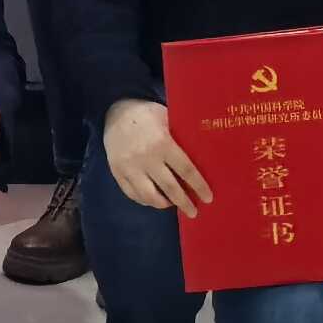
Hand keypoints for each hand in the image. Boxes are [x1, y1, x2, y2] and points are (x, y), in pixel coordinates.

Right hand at [100, 97, 206, 217]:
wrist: (115, 111)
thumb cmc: (147, 114)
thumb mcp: (167, 118)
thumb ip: (181, 137)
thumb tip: (202, 155)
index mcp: (162, 143)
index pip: (186, 170)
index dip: (198, 186)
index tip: (208, 198)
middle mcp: (146, 158)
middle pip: (169, 187)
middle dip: (184, 202)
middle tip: (193, 212)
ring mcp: (130, 167)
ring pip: (149, 196)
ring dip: (164, 204)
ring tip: (172, 204)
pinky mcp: (117, 172)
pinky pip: (132, 194)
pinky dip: (145, 200)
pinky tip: (154, 200)